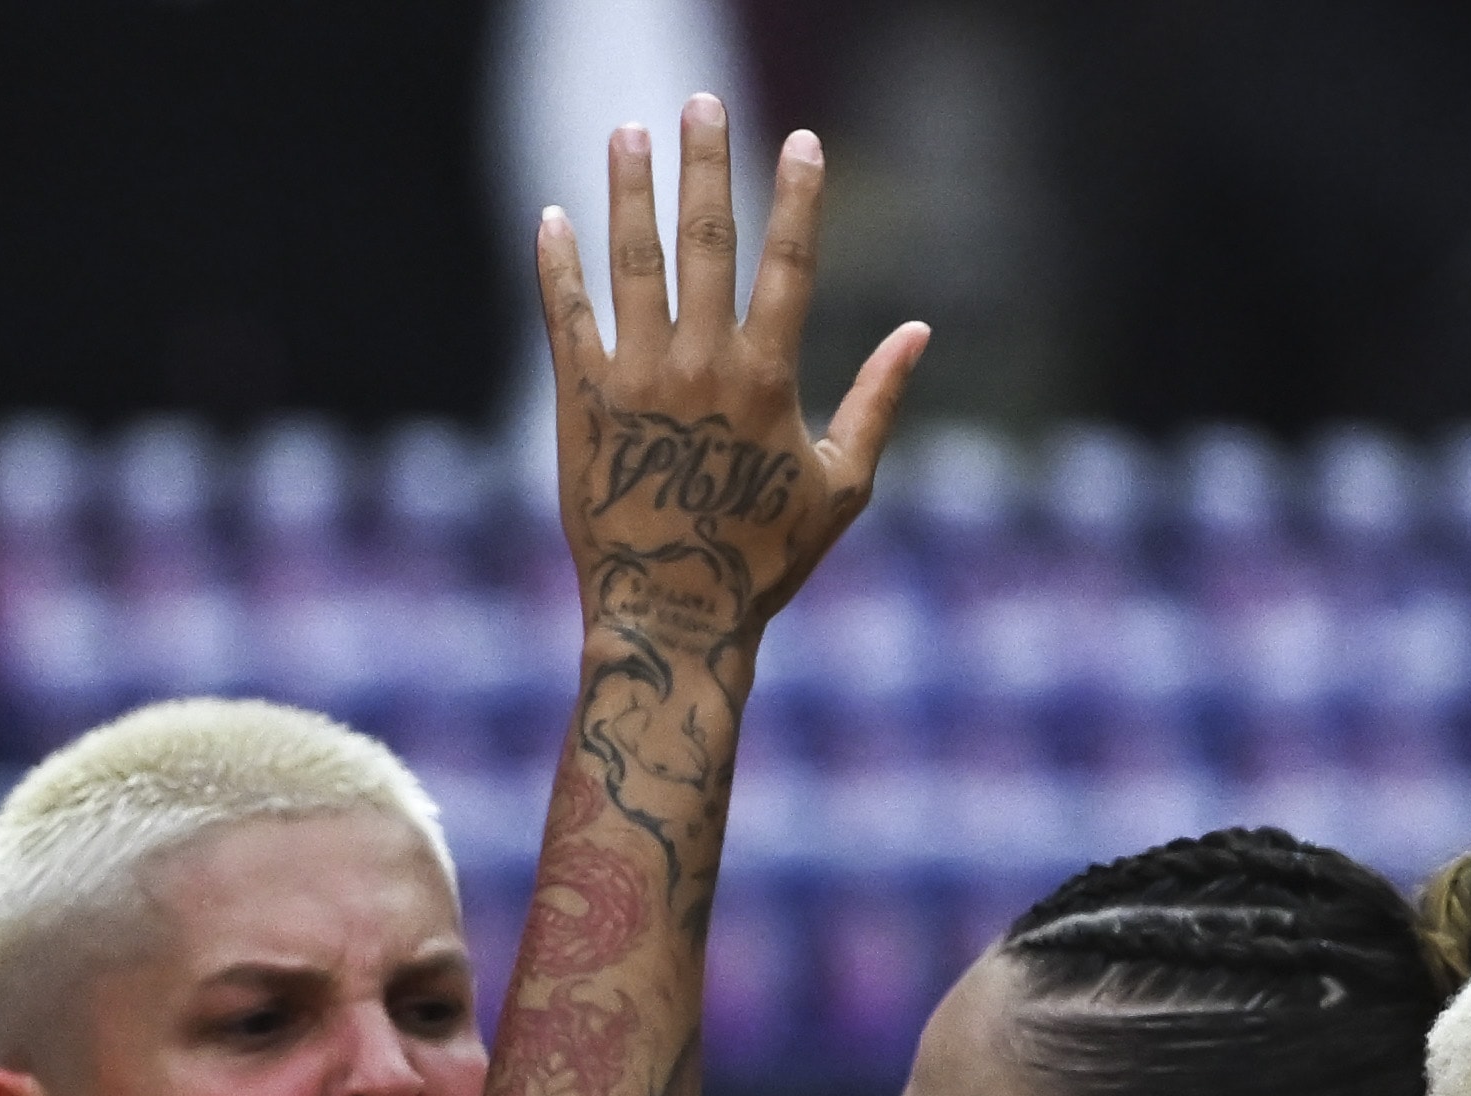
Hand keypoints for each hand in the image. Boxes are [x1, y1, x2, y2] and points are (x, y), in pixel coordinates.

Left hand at [533, 99, 924, 700]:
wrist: (671, 617)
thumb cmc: (764, 561)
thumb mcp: (842, 487)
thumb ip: (878, 401)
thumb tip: (920, 331)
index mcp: (769, 378)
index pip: (790, 264)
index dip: (797, 198)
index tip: (799, 141)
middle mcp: (702, 365)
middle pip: (707, 241)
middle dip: (706, 165)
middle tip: (700, 102)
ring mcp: (637, 380)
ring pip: (632, 263)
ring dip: (630, 191)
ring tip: (627, 133)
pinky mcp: (581, 403)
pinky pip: (566, 318)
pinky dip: (557, 265)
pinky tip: (551, 217)